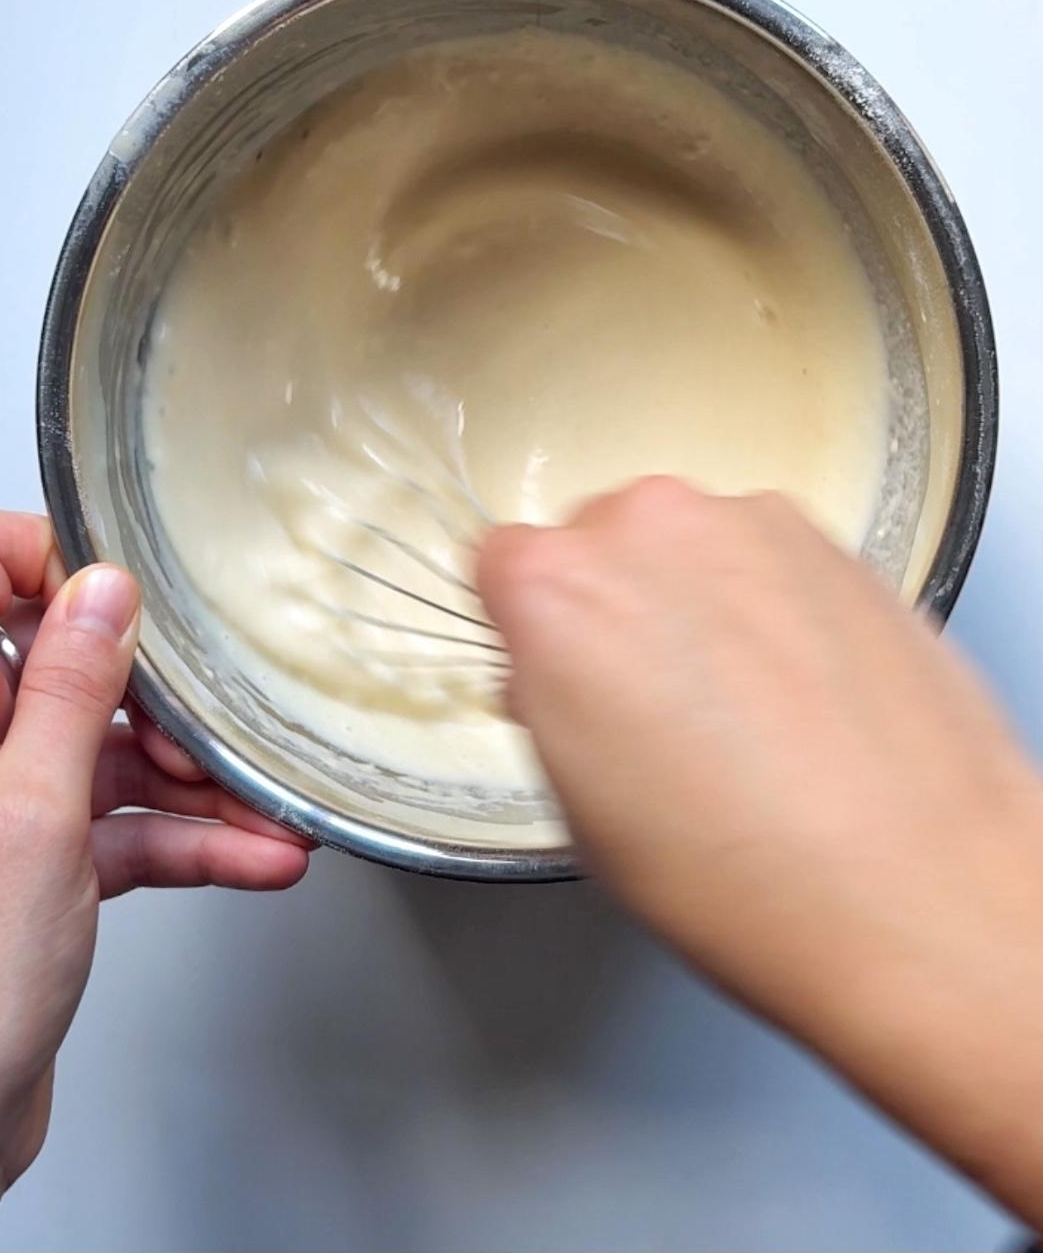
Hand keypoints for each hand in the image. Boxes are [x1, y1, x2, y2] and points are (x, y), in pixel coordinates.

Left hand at [0, 508, 310, 1237]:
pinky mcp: (39, 861)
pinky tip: (255, 855)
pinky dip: (189, 840)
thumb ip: (73, 693)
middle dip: (161, 700)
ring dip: (198, 784)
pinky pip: (125, 824)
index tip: (129, 592)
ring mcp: (3, 804)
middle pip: (71, 669)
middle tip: (211, 733)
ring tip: (268, 807)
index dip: (51, 567)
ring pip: (111, 753)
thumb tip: (101, 591)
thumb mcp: (33, 816)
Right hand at [479, 478, 1042, 1224]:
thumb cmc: (744, 879)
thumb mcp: (579, 806)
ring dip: (699, 602)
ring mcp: (751, 526)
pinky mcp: (838, 541)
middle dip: (615, 607)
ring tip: (744, 710)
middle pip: (598, 542)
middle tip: (651, 704)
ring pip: (690, 546)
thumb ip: (548, 702)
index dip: (527, 625)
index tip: (551, 664)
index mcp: (555, 591)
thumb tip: (555, 674)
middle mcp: (648, 529)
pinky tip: (801, 696)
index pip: (501, 563)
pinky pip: (769, 557)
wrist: (915, 891)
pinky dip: (774, 605)